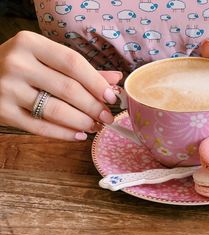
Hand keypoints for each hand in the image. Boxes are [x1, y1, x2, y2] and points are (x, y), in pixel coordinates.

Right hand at [0, 31, 121, 140]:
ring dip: (82, 122)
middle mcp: (17, 63)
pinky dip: (63, 134)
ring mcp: (6, 88)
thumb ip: (79, 69)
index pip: (73, 63)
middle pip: (67, 89)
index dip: (97, 82)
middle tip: (107, 117)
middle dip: (93, 106)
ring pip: (55, 110)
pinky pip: (40, 127)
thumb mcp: (45, 58)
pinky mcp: (2, 112)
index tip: (112, 97)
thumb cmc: (21, 65)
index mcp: (30, 43)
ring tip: (95, 126)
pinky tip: (78, 135)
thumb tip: (115, 80)